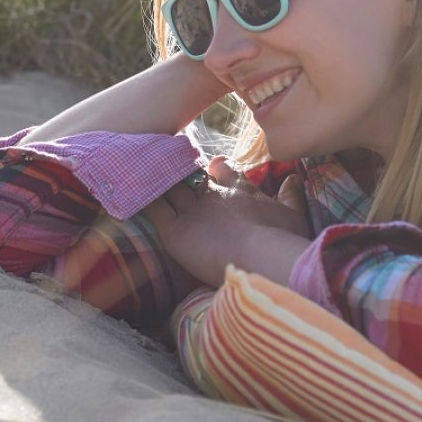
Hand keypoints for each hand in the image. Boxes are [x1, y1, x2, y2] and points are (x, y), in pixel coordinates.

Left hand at [142, 157, 310, 287]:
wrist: (265, 259)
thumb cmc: (283, 241)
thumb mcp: (294, 216)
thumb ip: (291, 196)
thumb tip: (293, 178)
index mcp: (239, 190)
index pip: (220, 171)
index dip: (212, 168)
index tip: (208, 166)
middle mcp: (212, 195)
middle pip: (188, 175)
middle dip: (178, 169)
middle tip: (165, 162)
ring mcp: (192, 211)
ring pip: (168, 188)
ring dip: (156, 180)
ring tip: (139, 171)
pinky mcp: (175, 231)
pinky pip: (153, 210)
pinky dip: (142, 200)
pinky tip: (127, 192)